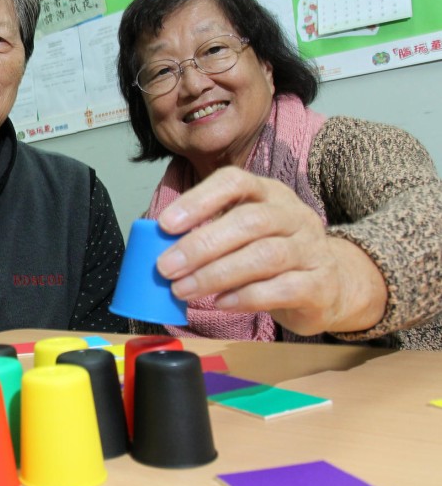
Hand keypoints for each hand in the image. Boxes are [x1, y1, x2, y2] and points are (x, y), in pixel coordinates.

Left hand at [154, 167, 386, 334]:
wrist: (330, 285)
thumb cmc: (271, 254)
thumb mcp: (240, 234)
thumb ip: (206, 233)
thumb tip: (156, 246)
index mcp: (267, 193)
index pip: (234, 181)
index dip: (199, 200)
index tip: (166, 224)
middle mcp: (293, 215)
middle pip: (249, 222)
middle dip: (201, 244)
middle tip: (166, 266)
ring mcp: (311, 249)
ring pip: (265, 256)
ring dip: (216, 274)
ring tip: (182, 289)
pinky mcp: (320, 285)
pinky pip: (283, 289)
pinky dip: (246, 297)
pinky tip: (220, 303)